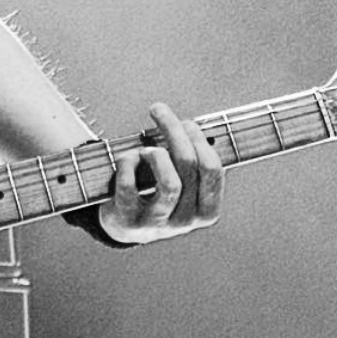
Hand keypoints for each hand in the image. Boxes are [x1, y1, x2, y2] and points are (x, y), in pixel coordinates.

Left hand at [97, 102, 223, 244]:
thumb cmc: (155, 193)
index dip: (199, 139)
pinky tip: (127, 157)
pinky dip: (128, 163)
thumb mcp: (180, 184)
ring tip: (146, 147)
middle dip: (174, 131)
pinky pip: (130, 186)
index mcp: (206, 211)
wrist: (124, 227)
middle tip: (158, 110)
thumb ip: (188, 160)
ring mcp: (159, 223)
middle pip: (188, 166)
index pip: (212, 169)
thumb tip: (189, 123)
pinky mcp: (130, 221)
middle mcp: (186, 221)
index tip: (186, 121)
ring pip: (170, 183)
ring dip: (156, 154)